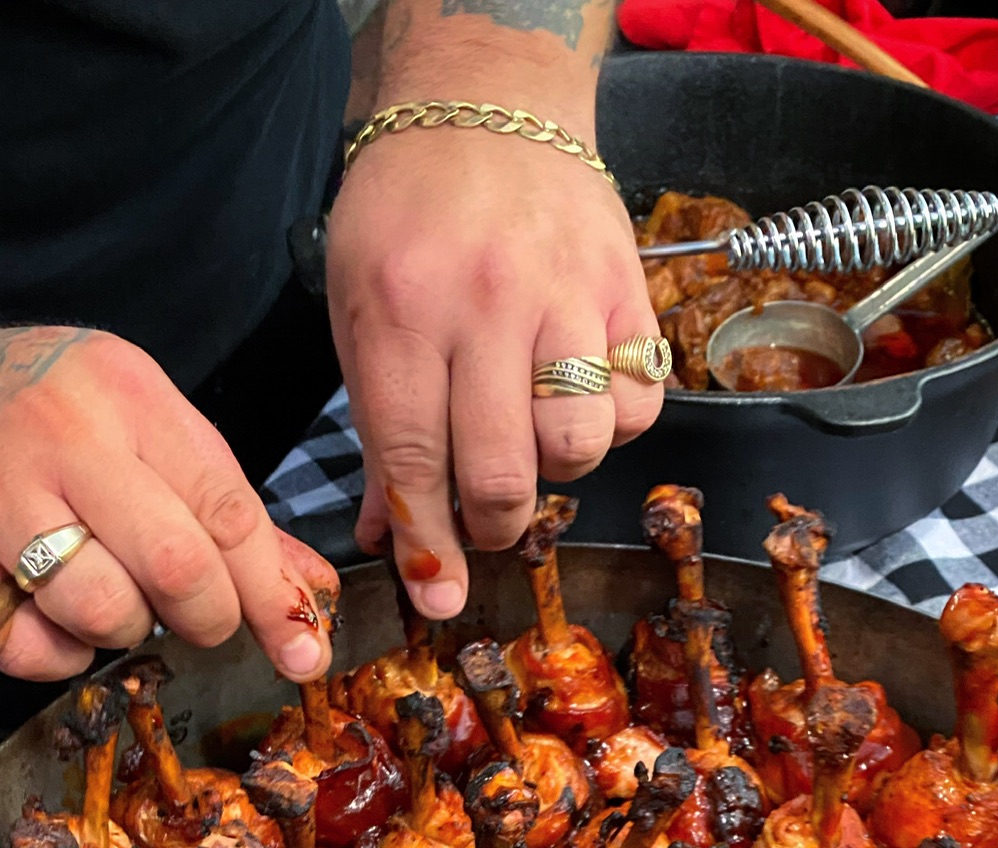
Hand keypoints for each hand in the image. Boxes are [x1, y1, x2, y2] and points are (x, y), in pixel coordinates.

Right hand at [0, 324, 339, 683]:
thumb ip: (224, 510)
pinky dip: (51, 655)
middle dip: (205, 617)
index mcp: (128, 395)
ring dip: (123, 631)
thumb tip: (310, 594)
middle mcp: (61, 435)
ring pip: (103, 610)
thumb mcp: (139, 427)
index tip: (301, 650)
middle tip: (194, 620)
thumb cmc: (43, 414)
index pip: (228, 509)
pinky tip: (42, 614)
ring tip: (105, 597)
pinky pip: (25, 646)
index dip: (272, 594)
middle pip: (175, 565)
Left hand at [326, 125, 663, 619]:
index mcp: (401, 312)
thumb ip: (377, 427)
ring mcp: (565, 295)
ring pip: (579, 445)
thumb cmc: (409, 213)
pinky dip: (615, 423)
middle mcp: (486, 306)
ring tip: (534, 442)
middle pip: (502, 473)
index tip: (438, 596)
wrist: (490, 101)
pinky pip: (638, 400)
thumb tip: (392, 538)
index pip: (414, 460)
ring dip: (557, 472)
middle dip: (493, 526)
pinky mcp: (625, 288)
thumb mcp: (359, 310)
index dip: (428, 543)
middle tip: (487, 521)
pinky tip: (583, 397)